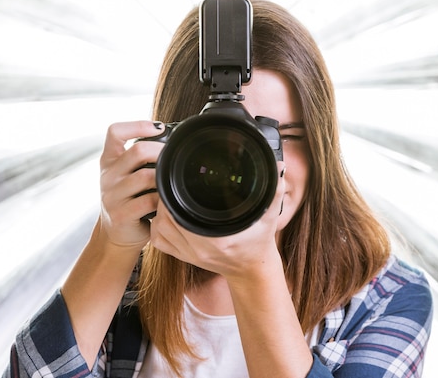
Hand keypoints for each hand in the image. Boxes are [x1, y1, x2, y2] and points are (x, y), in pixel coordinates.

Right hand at [98, 121, 164, 248]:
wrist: (115, 233)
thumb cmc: (127, 200)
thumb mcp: (125, 175)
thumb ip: (139, 159)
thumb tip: (170, 141)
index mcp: (109, 161)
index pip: (115, 132)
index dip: (137, 125)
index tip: (159, 127)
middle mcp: (108, 175)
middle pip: (137, 151)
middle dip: (161, 152)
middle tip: (174, 157)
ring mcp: (112, 195)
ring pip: (145, 176)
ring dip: (164, 178)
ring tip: (171, 181)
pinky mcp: (121, 214)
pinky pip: (148, 200)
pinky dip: (162, 199)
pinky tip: (166, 200)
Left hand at [149, 161, 286, 278]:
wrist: (251, 269)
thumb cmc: (259, 242)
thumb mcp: (270, 216)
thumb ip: (275, 192)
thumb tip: (279, 168)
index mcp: (218, 240)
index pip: (182, 217)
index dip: (174, 199)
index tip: (177, 182)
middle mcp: (200, 250)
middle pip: (166, 221)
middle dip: (165, 201)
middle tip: (171, 185)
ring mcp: (190, 256)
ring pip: (160, 231)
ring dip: (160, 213)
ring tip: (168, 197)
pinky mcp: (184, 258)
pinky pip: (160, 243)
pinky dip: (158, 228)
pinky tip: (165, 216)